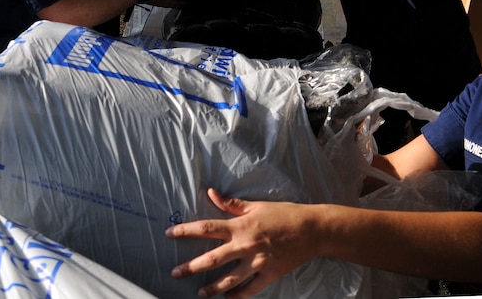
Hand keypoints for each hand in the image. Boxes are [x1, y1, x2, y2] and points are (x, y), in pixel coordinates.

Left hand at [165, 188, 317, 297]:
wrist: (312, 230)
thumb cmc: (283, 214)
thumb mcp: (255, 205)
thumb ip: (230, 204)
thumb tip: (210, 193)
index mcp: (240, 226)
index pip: (206, 228)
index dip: (186, 230)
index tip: (170, 234)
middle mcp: (245, 245)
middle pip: (212, 259)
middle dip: (191, 267)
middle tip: (175, 273)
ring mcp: (257, 262)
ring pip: (229, 279)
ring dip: (212, 287)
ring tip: (199, 293)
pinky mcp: (270, 274)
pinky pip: (251, 289)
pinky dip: (239, 296)